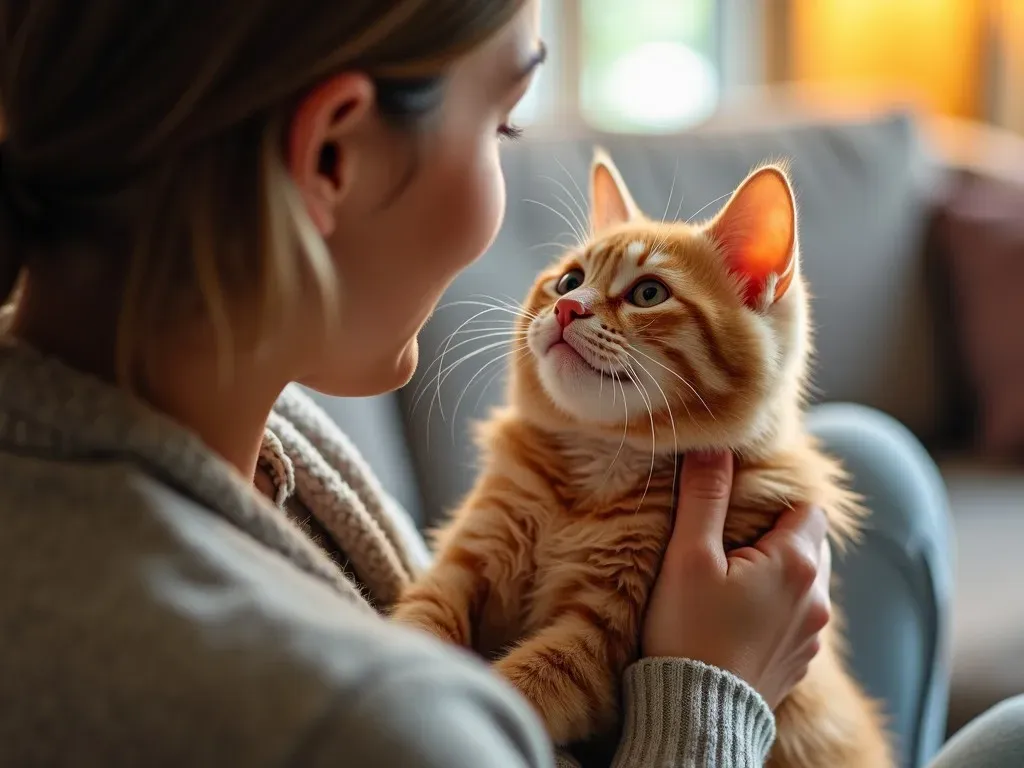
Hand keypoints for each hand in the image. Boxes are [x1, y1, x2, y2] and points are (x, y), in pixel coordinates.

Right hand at [641, 450, 831, 708]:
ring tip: (731, 584)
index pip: (807, 508)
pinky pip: (796, 619)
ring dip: (777, 576)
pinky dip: (774, 611)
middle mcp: (816, 598)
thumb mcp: (688, 556)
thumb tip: (714, 448)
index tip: (738, 512)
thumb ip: (704, 498)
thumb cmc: (687, 631)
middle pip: (809, 544)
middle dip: (776, 537)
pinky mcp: (799, 663)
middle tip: (730, 545)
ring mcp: (812, 635)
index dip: (774, 503)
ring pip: (803, 584)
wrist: (695, 714)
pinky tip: (737, 620)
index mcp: (796, 563)